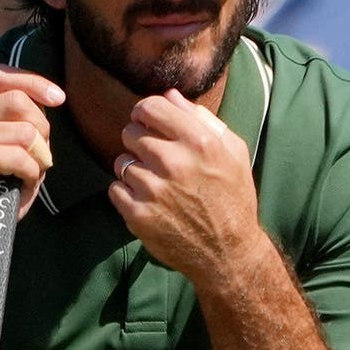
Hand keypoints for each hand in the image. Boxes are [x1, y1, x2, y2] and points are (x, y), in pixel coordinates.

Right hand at [0, 65, 64, 246]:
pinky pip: (19, 157)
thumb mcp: (6, 147)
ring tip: (31, 176)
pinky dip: (31, 175)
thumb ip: (19, 120)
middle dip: (43, 129)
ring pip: (24, 132)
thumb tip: (51, 97)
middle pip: (18, 101)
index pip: (1, 75)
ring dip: (40, 158)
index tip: (60, 99)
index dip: (34, 81)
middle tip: (41, 158)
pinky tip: (22, 187)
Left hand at [108, 89, 266, 284]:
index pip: (150, 107)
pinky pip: (115, 189)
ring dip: (133, 169)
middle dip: (139, 140)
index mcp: (199, 142)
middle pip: (130, 132)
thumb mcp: (233, 152)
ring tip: (154, 182)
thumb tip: (170, 95)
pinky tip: (148, 201)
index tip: (147, 121)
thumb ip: (202, 119)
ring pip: (121, 162)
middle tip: (155, 157)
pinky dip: (127, 194)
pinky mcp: (138, 215)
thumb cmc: (233, 198)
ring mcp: (153, 190)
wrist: (228, 253)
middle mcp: (174, 163)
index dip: (145, 111)